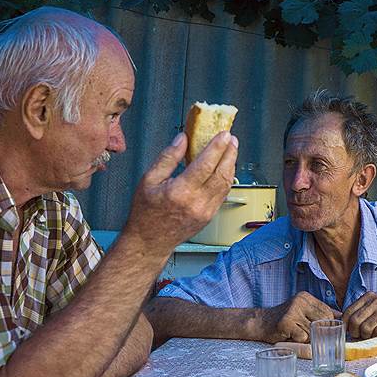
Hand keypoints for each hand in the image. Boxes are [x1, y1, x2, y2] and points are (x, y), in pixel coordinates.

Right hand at [126, 131, 237, 250]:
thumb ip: (167, 157)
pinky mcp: (209, 216)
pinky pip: (223, 194)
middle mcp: (196, 203)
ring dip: (231, 164)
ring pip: (226, 184)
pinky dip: (227, 178)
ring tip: (231, 150)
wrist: (149, 241)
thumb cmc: (146, 213)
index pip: (205, 164)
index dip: (217, 147)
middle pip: (221, 173)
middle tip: (231, 138)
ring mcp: (205, 211)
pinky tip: (225, 168)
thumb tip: (182, 139)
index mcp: (180, 192)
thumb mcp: (148, 179)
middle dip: (229, 153)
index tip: (223, 135)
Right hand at [259, 291, 339, 342]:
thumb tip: (340, 316)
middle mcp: (300, 301)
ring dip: (307, 337)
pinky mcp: (285, 322)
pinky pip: (302, 337)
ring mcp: (292, 310)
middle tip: (310, 335)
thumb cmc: (285, 320)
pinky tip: (290, 336)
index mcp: (306, 297)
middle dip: (319, 331)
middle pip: (322, 320)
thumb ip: (320, 312)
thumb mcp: (303, 311)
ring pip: (312, 331)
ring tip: (297, 334)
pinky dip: (298, 340)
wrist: (261, 322)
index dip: (328, 323)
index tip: (324, 331)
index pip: (327, 311)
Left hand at [342, 291, 376, 339]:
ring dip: (367, 336)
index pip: (349, 312)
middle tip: (360, 335)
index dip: (346, 325)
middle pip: (356, 321)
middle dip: (356, 332)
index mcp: (368, 296)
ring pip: (366, 328)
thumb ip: (357, 314)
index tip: (349, 331)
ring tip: (371, 334)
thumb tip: (338, 325)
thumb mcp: (370, 311)